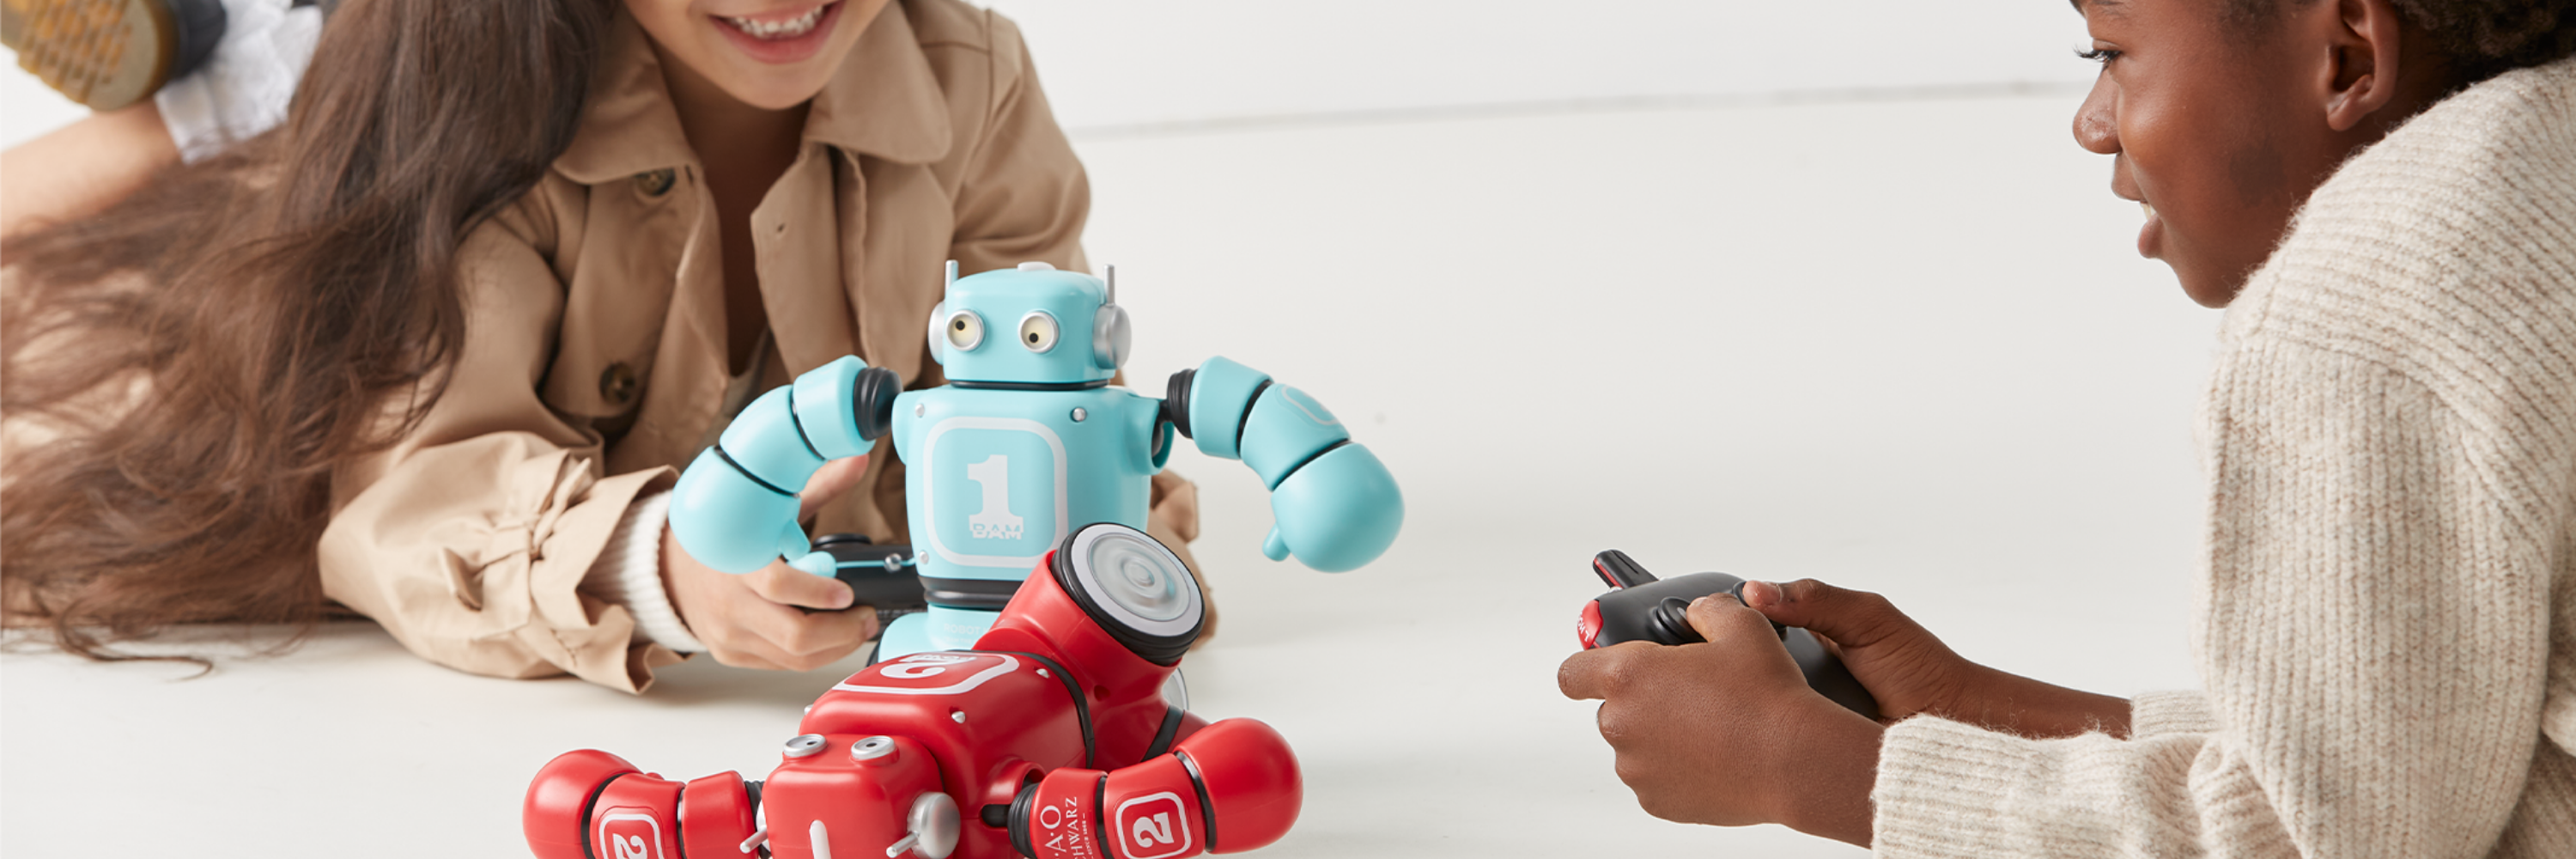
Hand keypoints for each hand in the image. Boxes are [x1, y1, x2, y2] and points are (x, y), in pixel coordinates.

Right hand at [662, 456, 879, 670]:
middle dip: (843, 631)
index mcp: (737, 563)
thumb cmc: (726, 539)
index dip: (818, 593)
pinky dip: (815, 654)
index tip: (848, 592)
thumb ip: (817, 487)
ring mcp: (731, 636)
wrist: (670, 570)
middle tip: (867, 616)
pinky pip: (783, 665)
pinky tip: (831, 637)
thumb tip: (856, 460)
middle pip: (795, 636)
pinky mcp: (733, 655)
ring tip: (857, 626)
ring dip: (837, 647)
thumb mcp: (767, 508)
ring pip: (795, 658)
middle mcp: (732, 605)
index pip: (778, 586)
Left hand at [1559, 593, 1880, 844]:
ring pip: (1636, 746)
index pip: (1572, 672)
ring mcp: (1637, 768)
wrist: (1796, 760)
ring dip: (1660, 736)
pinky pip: (1656, 779)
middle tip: (1689, 694)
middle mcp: (1621, 724)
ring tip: (1710, 727)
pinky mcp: (1657, 802)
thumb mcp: (1741, 624)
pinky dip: (1676, 769)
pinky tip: (1714, 755)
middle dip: (1643, 700)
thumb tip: (1698, 611)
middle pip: (1613, 708)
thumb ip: (1706, 608)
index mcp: (1628, 675)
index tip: (1601, 667)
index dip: (1587, 666)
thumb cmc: (1767, 696)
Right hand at [1740, 579, 2130, 737]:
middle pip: (1742, 661)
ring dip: (1743, 703)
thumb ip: (1815, 600)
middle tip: (1716, 669)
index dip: (1728, 620)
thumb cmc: (1921, 670)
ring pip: (1752, 700)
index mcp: (1811, 628)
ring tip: (1730, 704)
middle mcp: (1799, 667)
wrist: (1952, 727)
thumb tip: (1754, 591)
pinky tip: (1753, 734)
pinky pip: (1770, 735)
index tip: (1706, 622)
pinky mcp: (1804, 744)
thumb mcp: (1867, 619)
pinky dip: (1761, 733)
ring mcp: (1799, 706)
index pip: (1752, 617)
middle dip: (1728, 666)